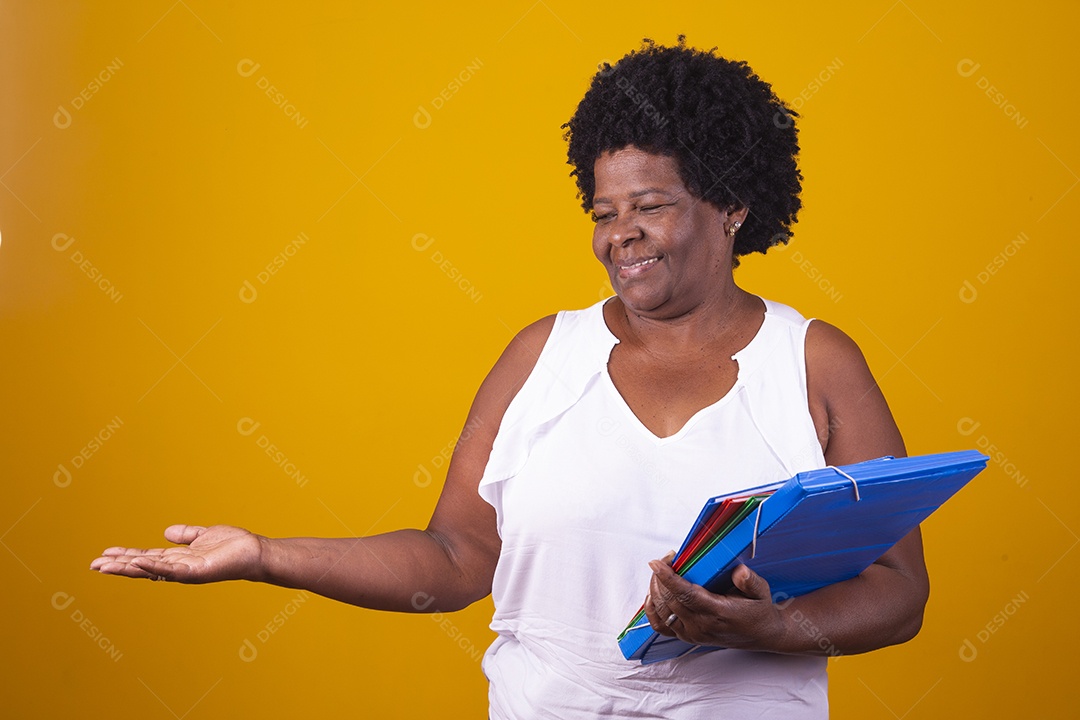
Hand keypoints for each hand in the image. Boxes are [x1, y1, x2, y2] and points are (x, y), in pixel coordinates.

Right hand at [90, 524, 263, 583]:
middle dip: (118, 566)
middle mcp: (178, 567)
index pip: (146, 557)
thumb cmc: (232, 546)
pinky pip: (170, 570)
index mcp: (178, 558)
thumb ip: (186, 535)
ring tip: (105, 565)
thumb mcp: (203, 535)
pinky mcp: (196, 572)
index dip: (125, 556)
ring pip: (150, 570)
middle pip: (142, 567)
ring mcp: (186, 572)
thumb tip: (166, 532)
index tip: (104, 554)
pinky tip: (136, 562)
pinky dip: (153, 566)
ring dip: (127, 568)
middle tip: (93, 564)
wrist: (254, 552)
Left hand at [643, 557, 785, 651]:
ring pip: (662, 612)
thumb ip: (750, 582)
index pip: (686, 595)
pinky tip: (653, 595)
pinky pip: (661, 627)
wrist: (762, 634)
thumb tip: (740, 572)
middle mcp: (702, 626)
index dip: (668, 578)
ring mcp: (693, 633)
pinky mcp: (688, 637)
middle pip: (669, 601)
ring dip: (656, 590)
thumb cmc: (758, 610)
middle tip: (666, 559)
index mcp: (718, 613)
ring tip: (661, 572)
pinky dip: (652, 611)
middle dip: (661, 577)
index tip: (656, 563)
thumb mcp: (761, 592)